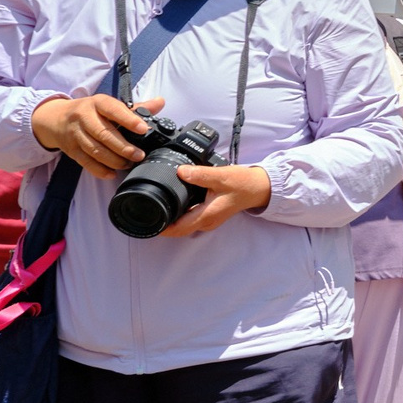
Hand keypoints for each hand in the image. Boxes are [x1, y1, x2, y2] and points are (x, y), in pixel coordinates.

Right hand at [30, 93, 163, 176]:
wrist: (56, 119)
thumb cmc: (90, 112)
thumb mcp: (109, 105)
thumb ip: (136, 108)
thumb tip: (160, 102)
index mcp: (97, 103)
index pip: (112, 109)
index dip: (128, 119)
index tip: (143, 129)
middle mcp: (84, 117)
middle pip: (104, 134)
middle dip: (124, 147)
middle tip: (139, 155)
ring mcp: (75, 134)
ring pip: (95, 150)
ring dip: (114, 160)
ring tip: (128, 164)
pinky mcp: (71, 149)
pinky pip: (86, 162)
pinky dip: (100, 170)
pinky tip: (112, 173)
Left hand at [155, 165, 272, 237]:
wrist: (257, 188)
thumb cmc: (242, 184)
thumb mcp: (220, 176)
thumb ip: (200, 174)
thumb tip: (180, 171)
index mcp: (207, 214)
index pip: (179, 228)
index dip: (162, 228)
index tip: (147, 224)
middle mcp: (207, 221)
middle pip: (179, 230)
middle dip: (163, 227)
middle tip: (145, 217)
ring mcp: (209, 220)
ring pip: (185, 226)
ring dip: (171, 222)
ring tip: (155, 211)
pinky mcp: (210, 215)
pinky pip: (191, 220)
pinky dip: (180, 217)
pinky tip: (174, 206)